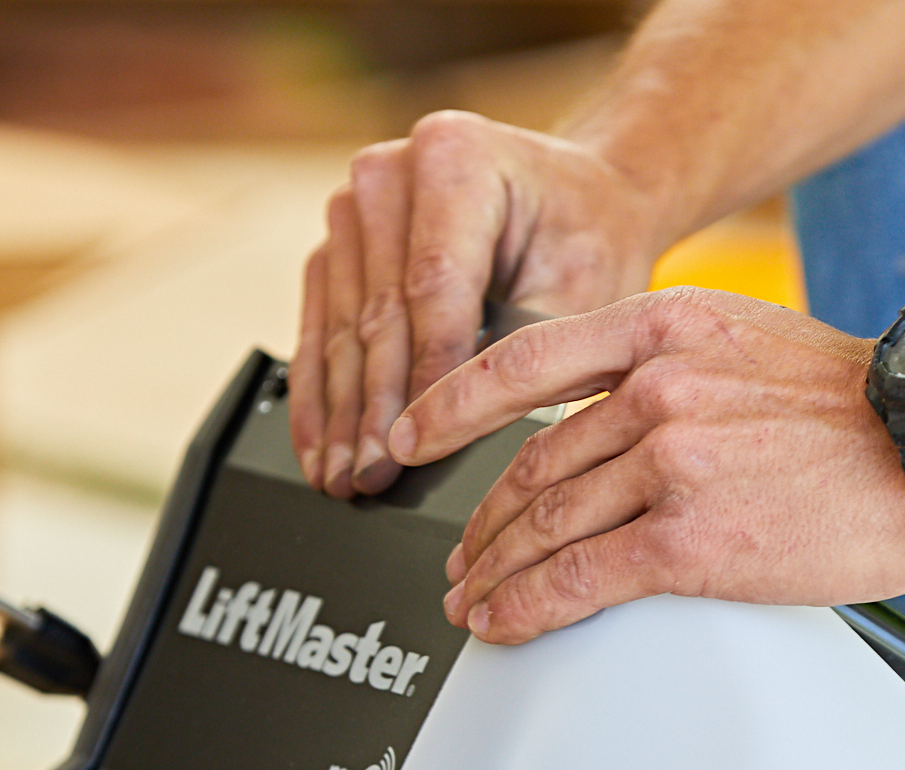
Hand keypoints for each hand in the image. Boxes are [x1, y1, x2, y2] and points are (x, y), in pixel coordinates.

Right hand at [288, 111, 663, 500]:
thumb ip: (527, 352)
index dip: (420, 375)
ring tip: (339, 477)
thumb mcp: (582, 291)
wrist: (579, 202)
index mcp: (456, 156)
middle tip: (368, 478)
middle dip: (372, 409)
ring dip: (337, 412)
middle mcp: (392, 170)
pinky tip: (318, 444)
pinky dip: (318, 391)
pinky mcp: (338, 243)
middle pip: (378, 310)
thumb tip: (471, 428)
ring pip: (341, 327)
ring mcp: (355, 204)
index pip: (432, 285)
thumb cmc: (586, 238)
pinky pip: (321, 325)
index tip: (412, 444)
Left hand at [387, 287, 904, 643]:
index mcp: (665, 329)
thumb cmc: (868, 407)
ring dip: (495, 571)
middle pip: (532, 462)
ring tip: (473, 599)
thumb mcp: (753, 344)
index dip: (453, 405)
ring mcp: (670, 462)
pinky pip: (579, 579)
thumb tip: (614, 422)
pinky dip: (527, 605)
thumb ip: (674, 373)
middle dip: (483, 520)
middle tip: (461, 555)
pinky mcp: (691, 539)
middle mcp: (656, 388)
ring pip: (545, 524)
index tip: (414, 433)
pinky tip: (505, 621)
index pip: (525, 361)